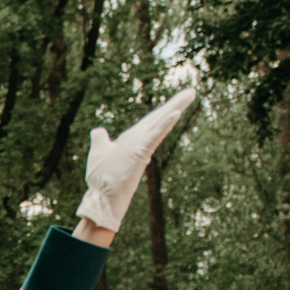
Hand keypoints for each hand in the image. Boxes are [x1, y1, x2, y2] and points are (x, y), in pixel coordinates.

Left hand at [77, 87, 197, 232]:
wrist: (102, 197)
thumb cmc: (101, 178)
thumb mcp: (98, 151)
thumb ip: (100, 139)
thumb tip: (98, 131)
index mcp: (133, 139)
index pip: (151, 120)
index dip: (163, 109)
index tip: (177, 99)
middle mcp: (141, 140)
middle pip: (160, 118)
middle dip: (176, 104)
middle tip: (191, 91)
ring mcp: (142, 146)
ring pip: (160, 123)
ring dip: (175, 108)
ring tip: (190, 95)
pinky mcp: (140, 153)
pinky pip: (154, 136)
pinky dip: (164, 125)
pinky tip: (174, 113)